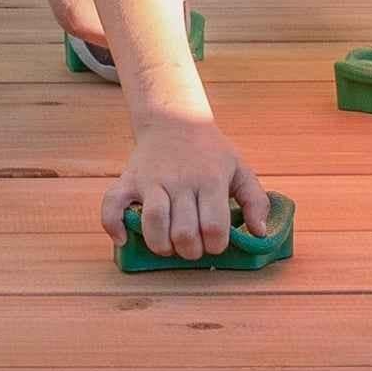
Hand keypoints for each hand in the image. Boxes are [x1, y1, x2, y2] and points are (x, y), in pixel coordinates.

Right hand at [103, 114, 272, 261]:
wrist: (175, 120)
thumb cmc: (211, 152)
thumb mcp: (240, 168)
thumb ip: (255, 200)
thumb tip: (259, 234)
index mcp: (209, 180)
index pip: (213, 226)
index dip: (215, 245)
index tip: (215, 244)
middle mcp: (179, 181)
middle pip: (183, 231)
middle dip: (189, 250)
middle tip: (192, 247)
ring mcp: (151, 180)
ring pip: (152, 222)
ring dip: (160, 245)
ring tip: (168, 247)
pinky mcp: (128, 180)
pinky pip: (112, 205)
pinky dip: (113, 226)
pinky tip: (124, 239)